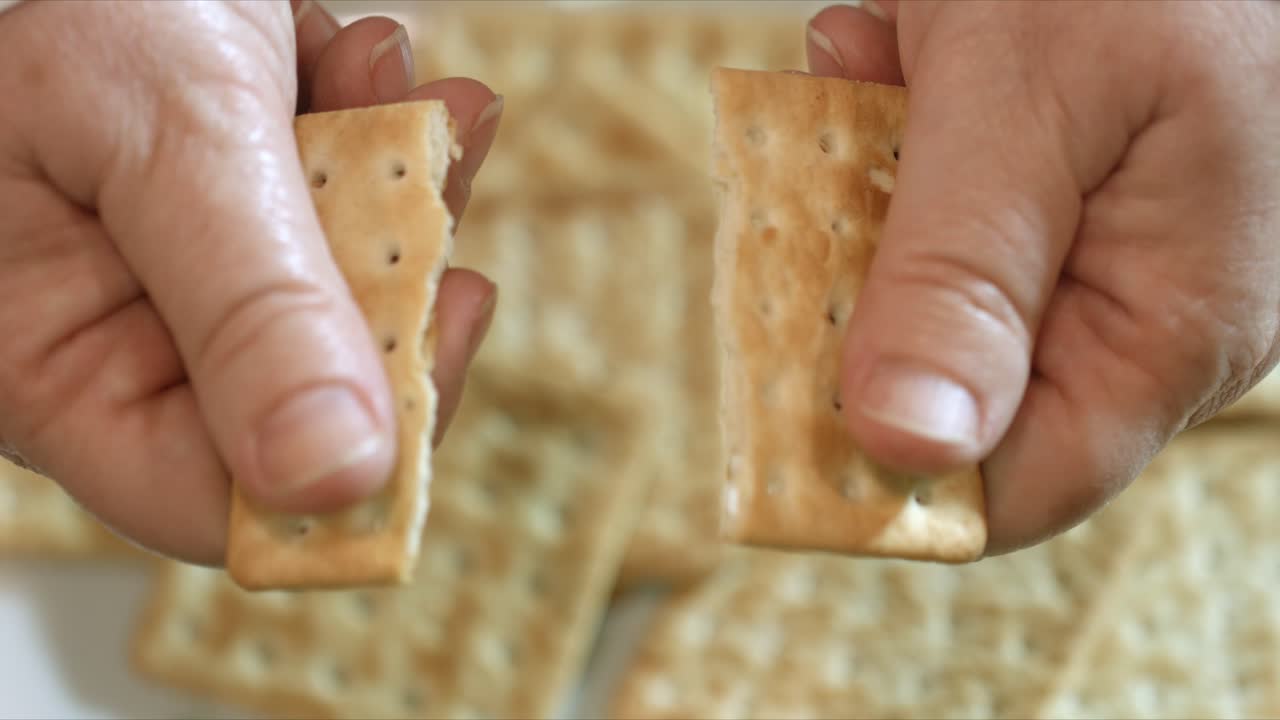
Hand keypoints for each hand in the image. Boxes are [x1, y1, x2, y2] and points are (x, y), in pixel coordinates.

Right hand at [0, 0, 501, 563]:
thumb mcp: (161, 137)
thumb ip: (248, 305)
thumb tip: (338, 476)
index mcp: (57, 367)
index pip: (220, 499)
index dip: (351, 454)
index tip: (442, 329)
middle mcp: (124, 342)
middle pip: (314, 395)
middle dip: (392, 277)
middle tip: (432, 177)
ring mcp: (192, 281)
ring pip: (346, 295)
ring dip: (395, 184)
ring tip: (386, 76)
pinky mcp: (243, 219)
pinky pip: (340, 215)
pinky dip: (375, 137)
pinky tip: (370, 66)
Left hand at [810, 1, 1279, 553]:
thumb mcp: (1028, 100)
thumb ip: (963, 277)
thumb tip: (903, 446)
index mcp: (1166, 329)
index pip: (1010, 488)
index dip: (884, 473)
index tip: (773, 404)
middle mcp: (1142, 311)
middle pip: (951, 381)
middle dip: (865, 280)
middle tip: (831, 167)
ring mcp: (1108, 249)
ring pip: (934, 283)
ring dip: (877, 184)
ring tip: (882, 62)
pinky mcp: (1067, 192)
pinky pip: (953, 208)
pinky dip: (904, 134)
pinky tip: (903, 47)